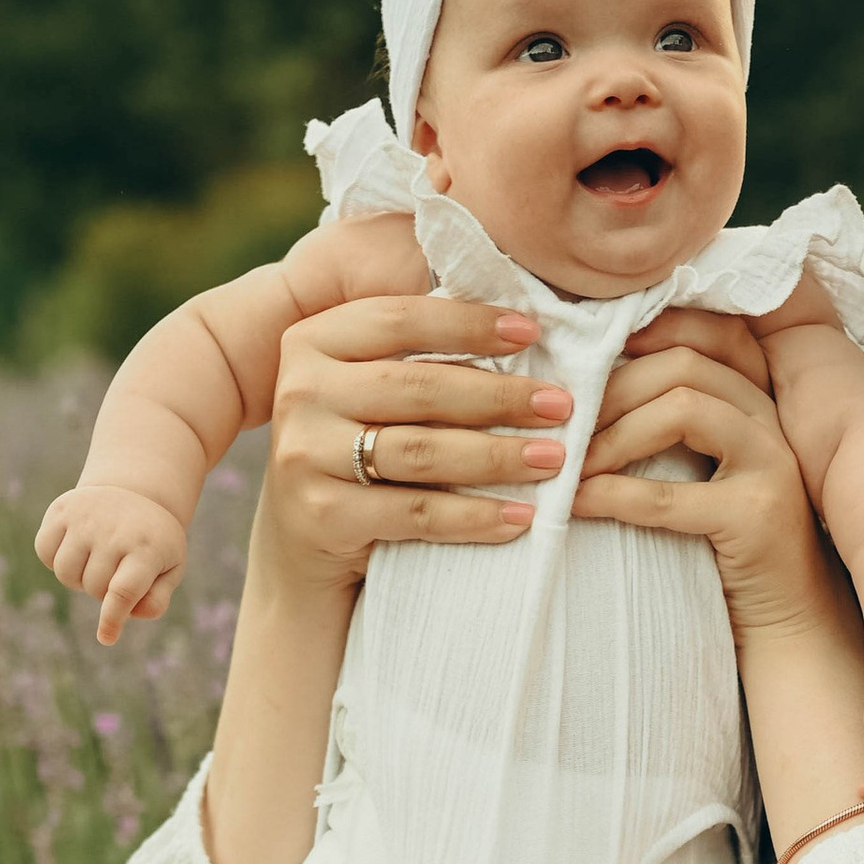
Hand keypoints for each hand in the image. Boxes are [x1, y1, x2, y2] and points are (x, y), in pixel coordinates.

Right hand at [37, 485, 190, 644]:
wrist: (135, 493)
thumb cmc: (154, 542)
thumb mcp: (170, 568)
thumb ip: (156, 599)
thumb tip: (126, 616)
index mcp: (148, 548)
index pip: (124, 590)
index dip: (112, 618)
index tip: (106, 638)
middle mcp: (115, 530)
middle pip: (92, 587)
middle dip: (102, 591)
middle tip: (117, 569)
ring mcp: (86, 517)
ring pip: (65, 573)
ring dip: (78, 577)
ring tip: (97, 559)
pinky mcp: (61, 509)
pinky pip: (44, 552)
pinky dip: (55, 558)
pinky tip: (76, 545)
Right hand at [255, 279, 567, 595]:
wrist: (303, 544)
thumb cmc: (356, 451)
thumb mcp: (367, 392)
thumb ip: (416, 357)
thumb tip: (521, 329)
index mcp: (313, 341)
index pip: (399, 319)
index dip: (469, 323)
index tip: (533, 332)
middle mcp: (301, 391)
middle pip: (418, 386)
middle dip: (499, 396)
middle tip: (561, 406)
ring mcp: (305, 454)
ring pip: (422, 450)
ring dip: (498, 456)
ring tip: (554, 459)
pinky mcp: (323, 515)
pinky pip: (416, 512)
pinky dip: (474, 517)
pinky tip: (520, 517)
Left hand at [576, 318, 825, 637]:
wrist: (787, 620)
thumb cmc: (729, 542)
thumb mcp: (708, 467)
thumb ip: (676, 421)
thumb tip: (590, 380)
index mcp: (760, 397)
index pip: (710, 331)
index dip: (648, 329)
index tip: (590, 355)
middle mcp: (774, 418)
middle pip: (685, 363)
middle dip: (613, 388)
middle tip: (564, 421)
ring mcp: (774, 463)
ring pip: (684, 408)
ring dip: (613, 433)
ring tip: (571, 464)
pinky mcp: (759, 516)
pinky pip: (670, 495)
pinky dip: (614, 494)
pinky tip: (580, 503)